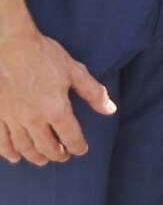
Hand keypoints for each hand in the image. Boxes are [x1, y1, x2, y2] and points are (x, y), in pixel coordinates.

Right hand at [0, 26, 116, 165]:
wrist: (9, 44)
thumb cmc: (44, 55)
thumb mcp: (75, 71)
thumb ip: (93, 92)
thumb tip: (110, 110)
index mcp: (56, 109)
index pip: (71, 137)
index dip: (78, 147)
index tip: (81, 150)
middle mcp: (34, 118)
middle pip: (47, 147)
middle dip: (57, 155)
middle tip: (63, 156)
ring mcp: (12, 118)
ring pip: (24, 147)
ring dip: (35, 157)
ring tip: (42, 159)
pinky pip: (1, 140)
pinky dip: (8, 152)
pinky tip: (13, 157)